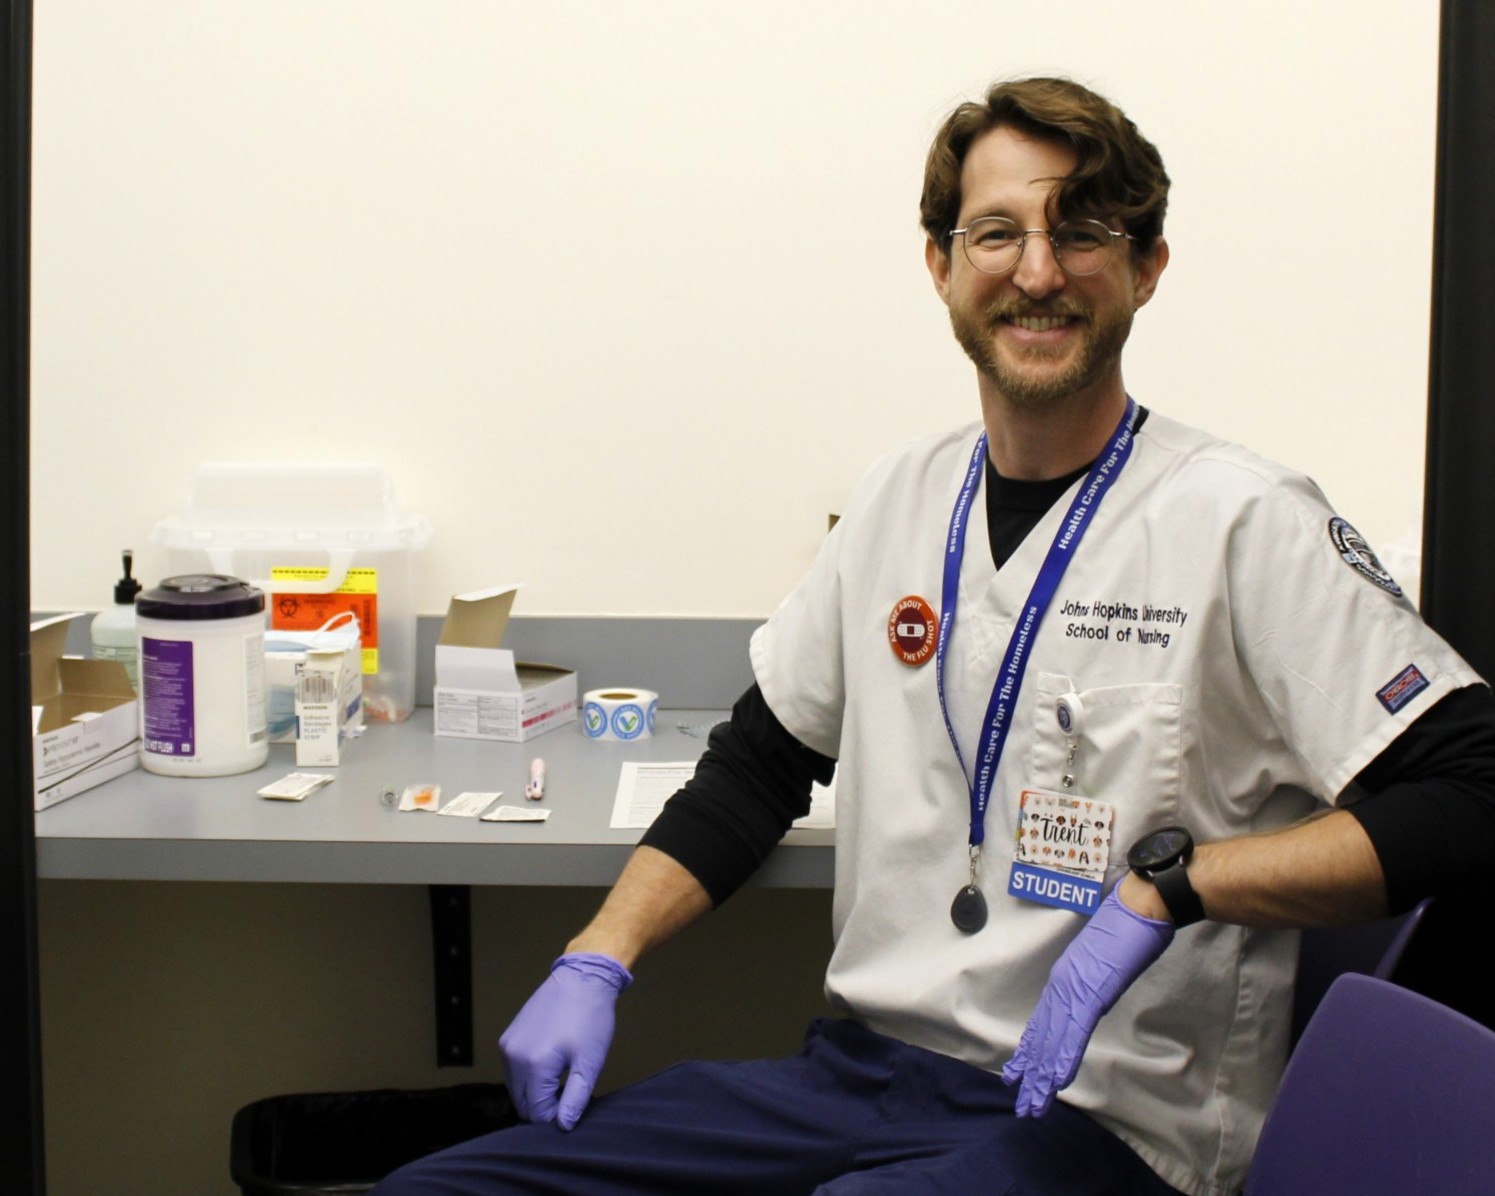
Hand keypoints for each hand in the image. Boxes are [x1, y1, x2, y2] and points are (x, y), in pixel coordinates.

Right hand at [499, 952, 632, 1129]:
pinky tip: (549, 1063)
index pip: (536, 1113)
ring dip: (535, 1091)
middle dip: (543, 1105)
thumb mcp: (589, 1062)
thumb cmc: (590, 1019)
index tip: (573, 1100)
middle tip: (569, 1089)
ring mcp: (507, 1046)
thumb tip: (563, 1126)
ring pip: (515, 1088)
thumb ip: (575, 1098)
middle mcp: (513, 1057)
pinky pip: (512, 1071)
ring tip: (561, 1074)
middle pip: (522, 1103)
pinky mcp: (507, 1038)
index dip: (556, 1115)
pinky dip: (527, 1076)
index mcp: (533, 1065)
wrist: (582, 979)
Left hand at [1002, 886, 1173, 1116]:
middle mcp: (1064, 982)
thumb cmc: (1129, 923)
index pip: (1045, 1019)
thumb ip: (1097, 974)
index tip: (1020, 1071)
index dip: (1033, 1047)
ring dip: (1044, 1073)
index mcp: (1068, 975)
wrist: (1140, 903)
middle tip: (1021, 1101)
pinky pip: (1076, 1030)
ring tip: (1032, 1102)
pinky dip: (1065, 1055)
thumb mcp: (1108, 956)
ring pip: (1054, 1039)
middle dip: (1032, 1070)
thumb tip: (1097, 987)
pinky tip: (1057, 1079)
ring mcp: (1076, 987)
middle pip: (1044, 1034)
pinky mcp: (1092, 991)